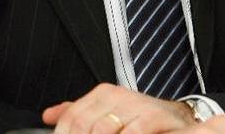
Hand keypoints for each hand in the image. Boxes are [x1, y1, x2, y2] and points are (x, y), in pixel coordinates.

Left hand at [42, 83, 194, 133]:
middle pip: (84, 126)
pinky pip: (130, 132)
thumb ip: (78, 113)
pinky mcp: (152, 116)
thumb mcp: (106, 113)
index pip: (72, 117)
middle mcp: (117, 95)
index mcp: (102, 94)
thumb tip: (49, 115)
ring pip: (102, 129)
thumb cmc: (138, 118)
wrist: (175, 119)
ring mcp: (134, 104)